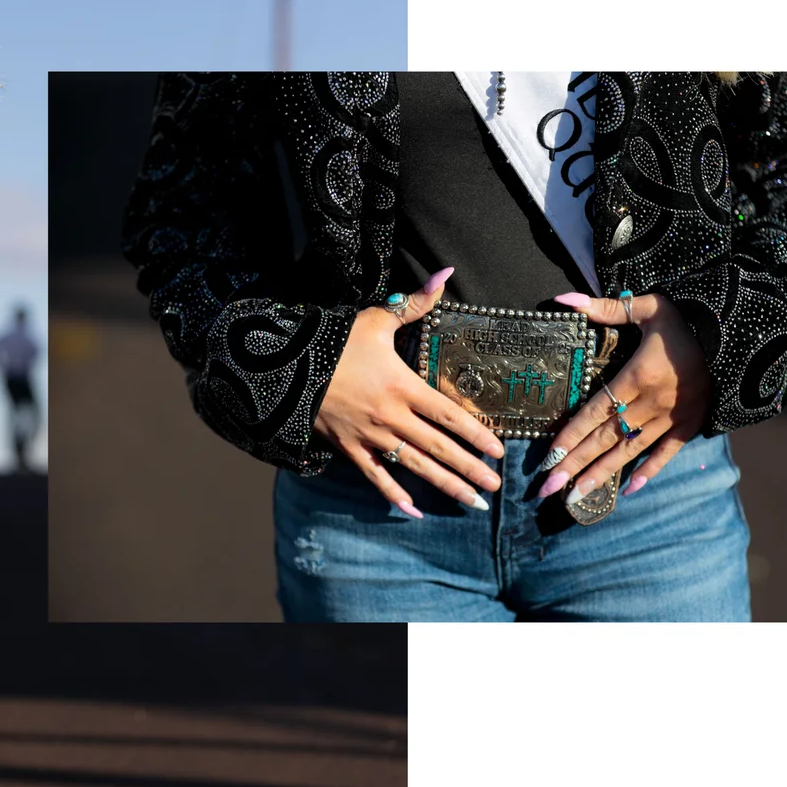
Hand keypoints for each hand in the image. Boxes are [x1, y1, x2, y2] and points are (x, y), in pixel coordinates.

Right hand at [314, 267, 505, 516]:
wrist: (288, 367)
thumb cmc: (337, 342)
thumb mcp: (376, 320)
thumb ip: (415, 304)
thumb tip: (444, 275)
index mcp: (403, 386)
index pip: (450, 415)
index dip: (476, 434)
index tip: (498, 451)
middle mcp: (392, 416)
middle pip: (440, 448)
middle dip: (470, 469)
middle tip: (495, 487)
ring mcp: (371, 436)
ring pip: (416, 467)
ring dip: (445, 485)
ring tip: (472, 502)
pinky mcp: (350, 447)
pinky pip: (376, 476)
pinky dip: (394, 495)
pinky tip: (414, 511)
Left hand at [538, 290, 713, 503]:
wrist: (741, 334)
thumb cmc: (689, 318)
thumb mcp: (648, 306)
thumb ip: (604, 308)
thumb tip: (563, 300)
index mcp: (637, 377)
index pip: (594, 412)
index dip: (570, 436)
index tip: (547, 459)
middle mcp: (652, 403)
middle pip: (605, 439)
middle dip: (574, 465)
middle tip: (547, 490)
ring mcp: (672, 417)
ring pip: (629, 451)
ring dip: (601, 475)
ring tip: (575, 498)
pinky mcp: (691, 423)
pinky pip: (667, 452)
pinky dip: (649, 471)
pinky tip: (629, 490)